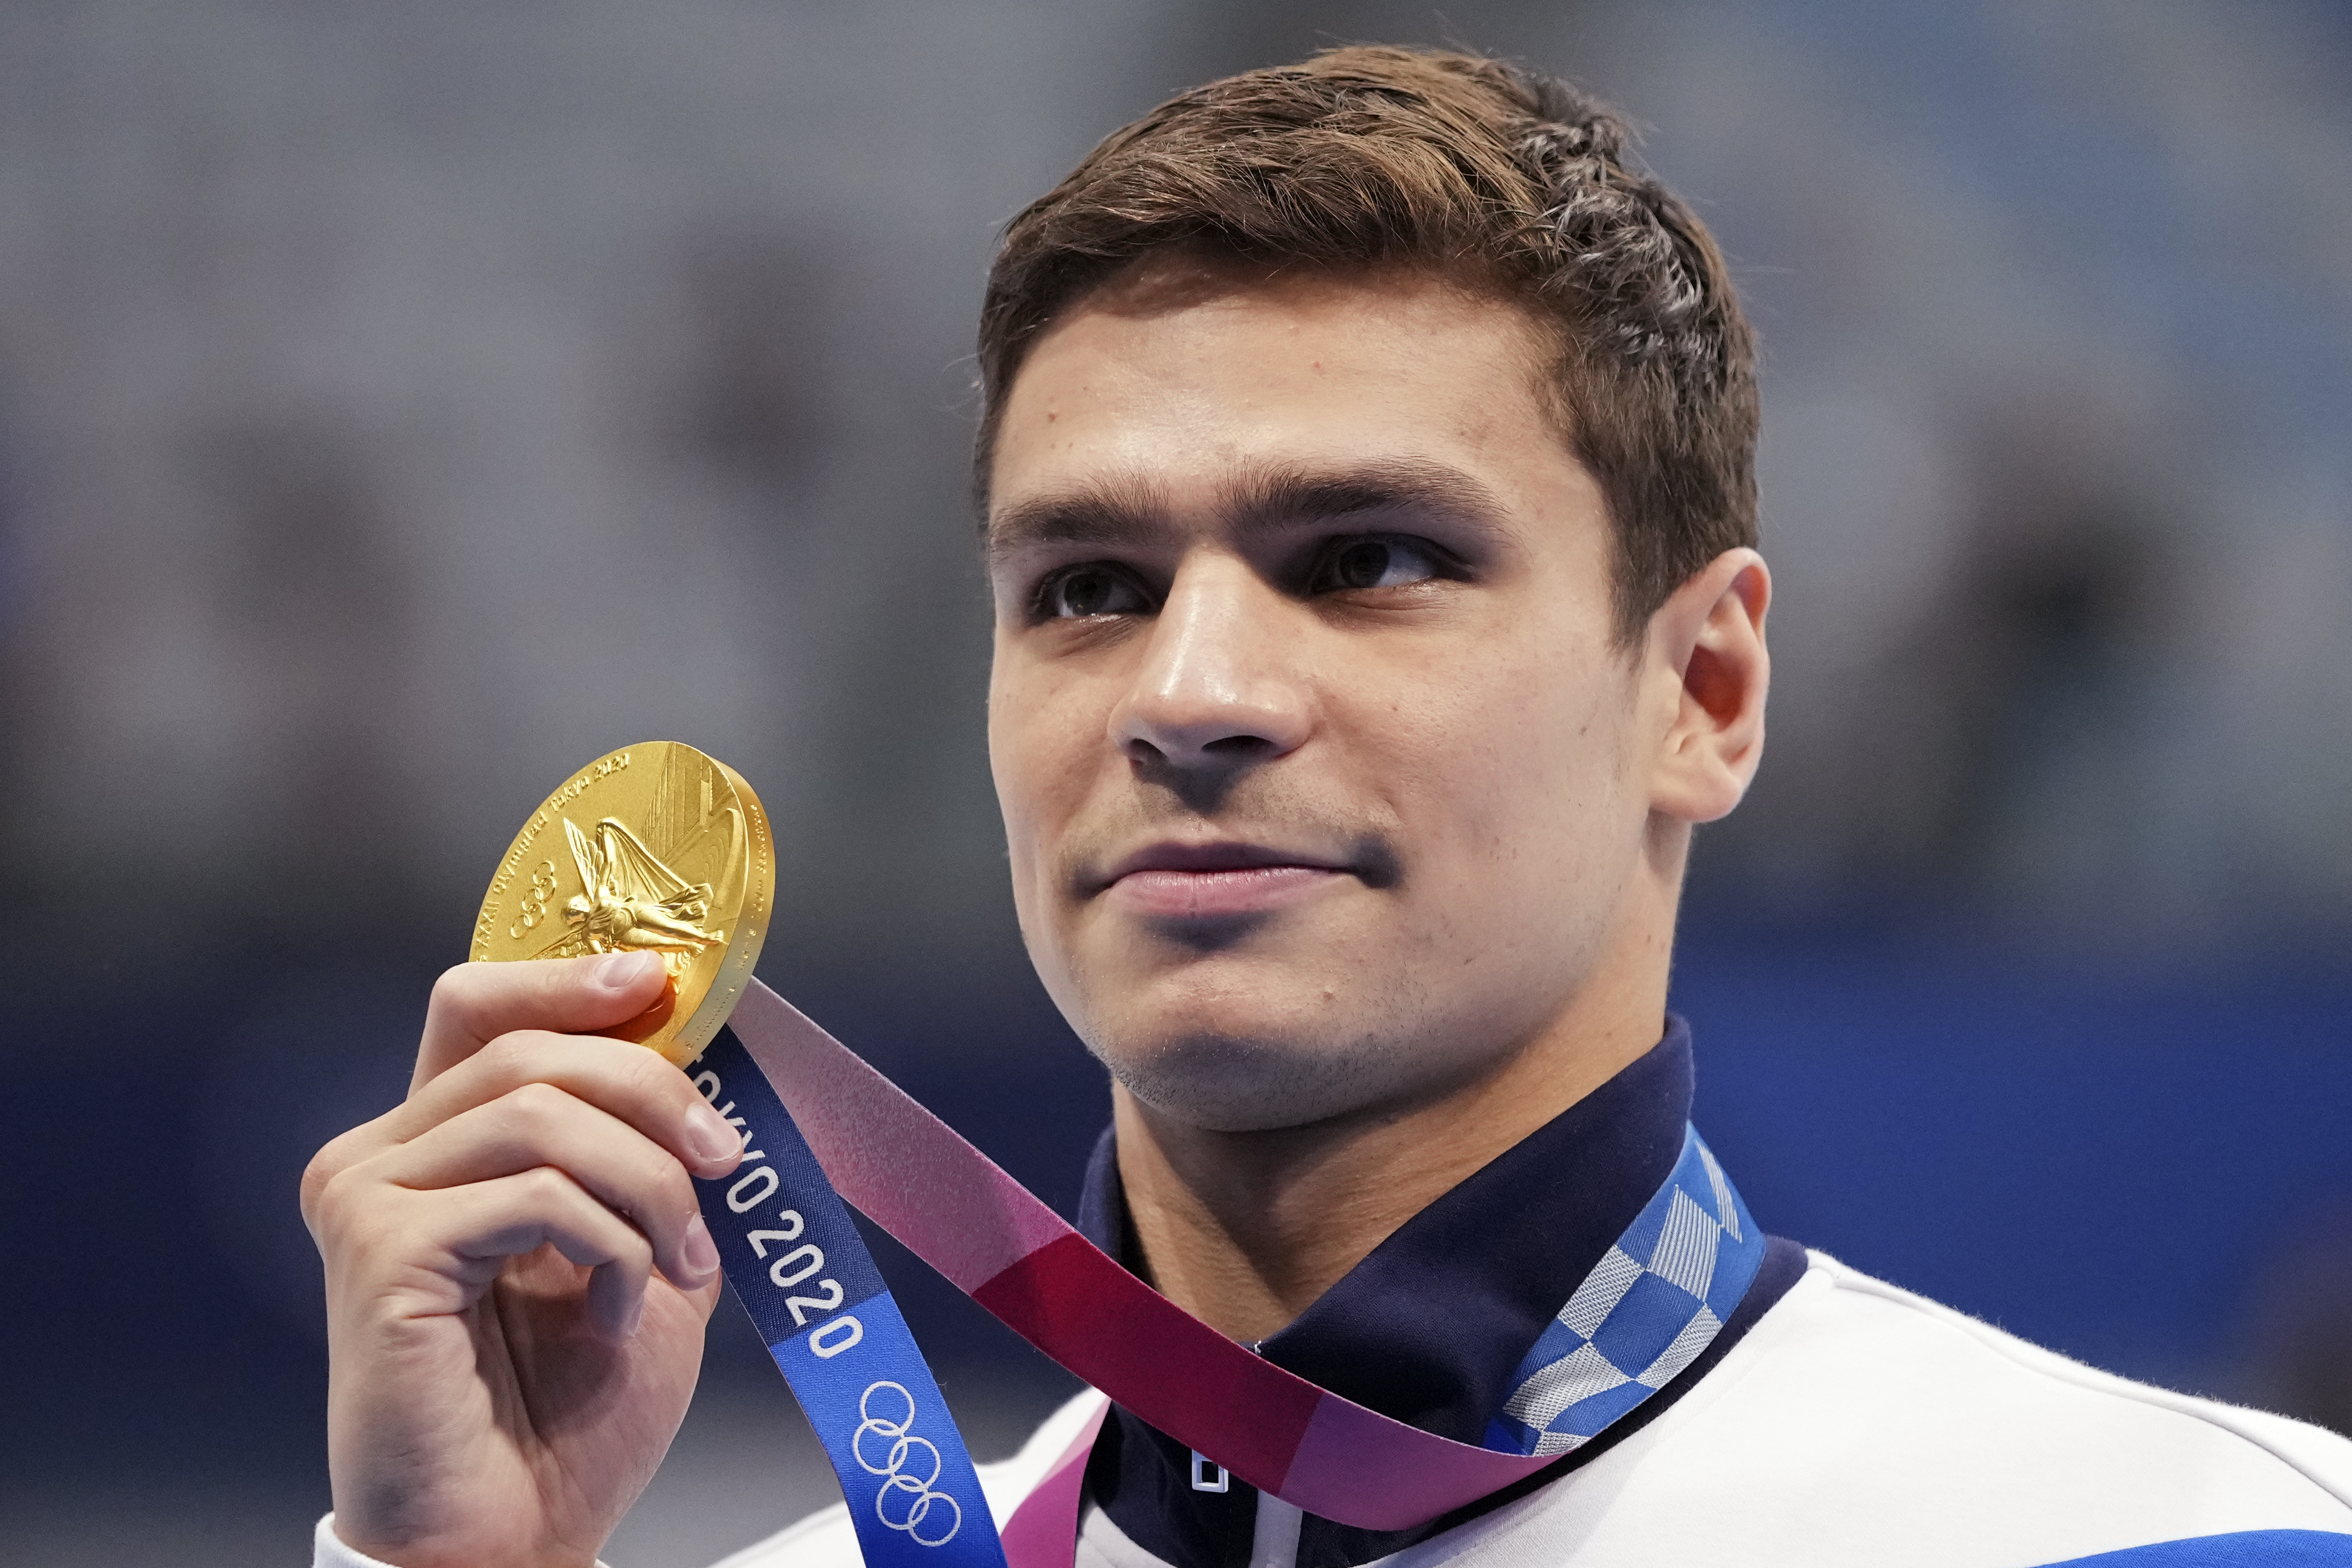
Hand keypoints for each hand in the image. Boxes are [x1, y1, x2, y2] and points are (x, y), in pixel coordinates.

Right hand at [301, 952, 744, 1567]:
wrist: (518, 1536)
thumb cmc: (570, 1411)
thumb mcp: (640, 1246)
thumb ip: (649, 1152)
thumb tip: (709, 1055)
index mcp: (432, 1144)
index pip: (480, 1005)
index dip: (568, 976)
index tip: (661, 980)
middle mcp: (378, 1157)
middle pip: (528, 1047)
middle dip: (653, 1089)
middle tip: (726, 1161)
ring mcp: (366, 1199)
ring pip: (540, 1116)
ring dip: (648, 1186)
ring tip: (683, 1266)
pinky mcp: (379, 1253)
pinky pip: (534, 1197)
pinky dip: (612, 1249)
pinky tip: (620, 1316)